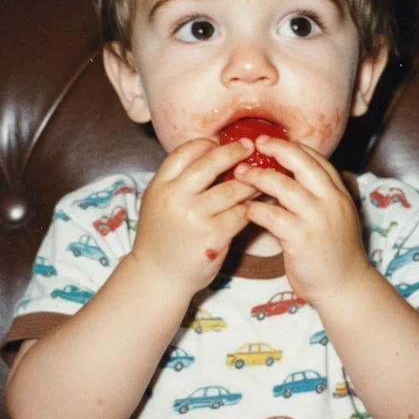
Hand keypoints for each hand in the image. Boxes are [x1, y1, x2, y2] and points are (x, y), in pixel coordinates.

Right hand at [130, 138, 257, 292]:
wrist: (158, 277)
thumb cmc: (163, 238)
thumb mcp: (158, 203)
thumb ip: (178, 181)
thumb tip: (211, 154)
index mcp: (159, 186)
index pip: (184, 152)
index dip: (205, 144)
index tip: (220, 141)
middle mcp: (175, 198)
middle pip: (210, 163)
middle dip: (234, 151)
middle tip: (249, 147)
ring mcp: (194, 216)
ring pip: (232, 188)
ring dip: (250, 181)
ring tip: (261, 177)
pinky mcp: (213, 236)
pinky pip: (240, 213)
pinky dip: (251, 207)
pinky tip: (257, 203)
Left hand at [237, 136, 373, 304]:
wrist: (344, 287)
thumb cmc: (333, 253)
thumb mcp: (334, 217)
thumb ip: (318, 197)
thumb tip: (289, 177)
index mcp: (339, 194)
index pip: (316, 158)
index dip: (292, 147)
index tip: (270, 142)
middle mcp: (331, 201)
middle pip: (302, 162)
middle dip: (276, 149)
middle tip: (254, 145)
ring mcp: (317, 219)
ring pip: (283, 185)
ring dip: (257, 177)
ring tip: (239, 175)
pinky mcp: (302, 238)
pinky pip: (271, 215)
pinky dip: (254, 209)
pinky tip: (244, 209)